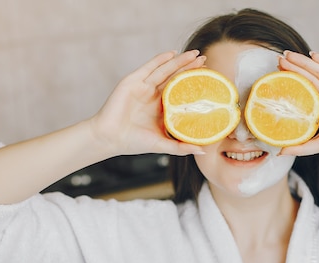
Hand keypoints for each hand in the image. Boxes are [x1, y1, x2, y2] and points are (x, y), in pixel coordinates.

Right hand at [89, 50, 206, 156]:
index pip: (181, 91)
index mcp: (161, 108)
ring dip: (180, 61)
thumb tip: (203, 152)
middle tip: (205, 59)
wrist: (110, 138)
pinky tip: (173, 54)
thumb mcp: (162, 145)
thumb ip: (181, 148)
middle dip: (190, 68)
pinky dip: (161, 59)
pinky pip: (149, 67)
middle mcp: (153, 95)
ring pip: (165, 70)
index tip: (209, 78)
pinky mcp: (133, 81)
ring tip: (195, 54)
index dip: (194, 83)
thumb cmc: (133, 142)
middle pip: (175, 77)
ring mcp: (143, 87)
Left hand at [277, 51, 318, 158]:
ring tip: (287, 55)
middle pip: (309, 77)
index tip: (275, 77)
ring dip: (304, 62)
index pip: (304, 90)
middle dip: (293, 68)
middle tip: (277, 59)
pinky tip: (312, 55)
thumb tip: (280, 152)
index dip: (291, 83)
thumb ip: (301, 147)